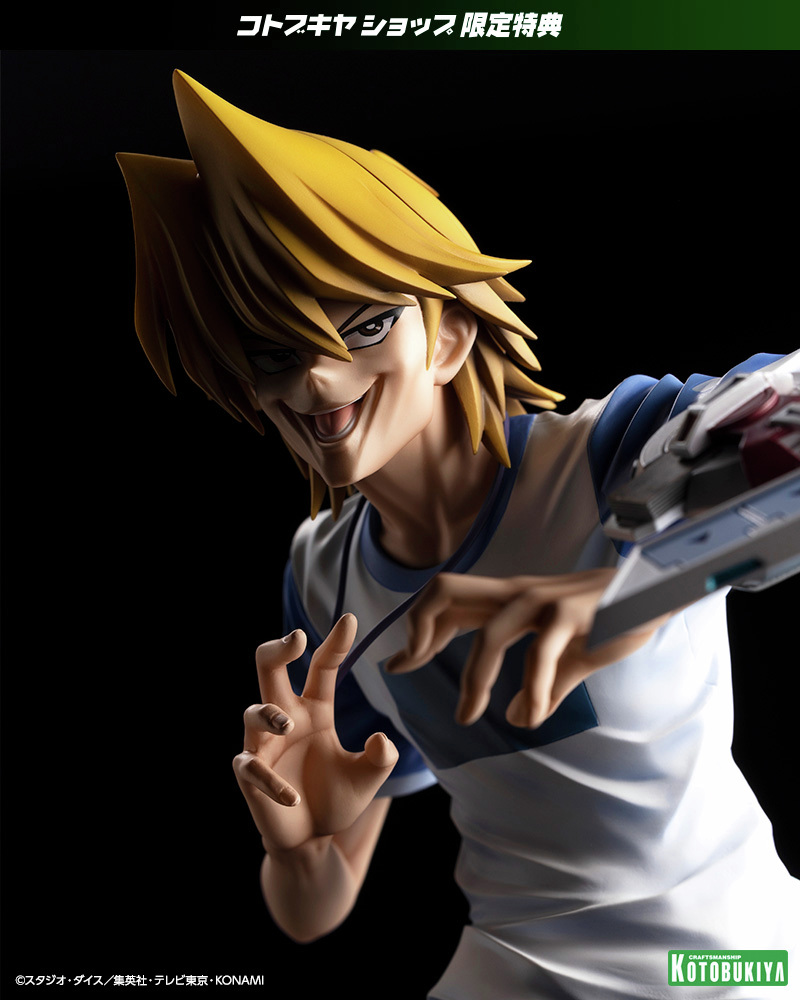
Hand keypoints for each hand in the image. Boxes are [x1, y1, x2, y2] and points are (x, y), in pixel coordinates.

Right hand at [233, 614, 397, 853]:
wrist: (313, 839)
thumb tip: (381, 740)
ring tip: (286, 724)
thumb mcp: (368, 777)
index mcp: (315, 710)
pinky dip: (270, 781)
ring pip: (253, 713)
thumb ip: (381, 758)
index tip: (350, 620)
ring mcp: (265, 745)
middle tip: (295, 638)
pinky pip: (251, 767)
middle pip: (270, 671)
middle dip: (277, 649)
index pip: (322, 668)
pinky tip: (292, 797)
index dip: (334, 644)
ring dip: (268, 714)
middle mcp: (287, 719)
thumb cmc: (337, 798)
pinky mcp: (252, 776)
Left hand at [385, 570, 668, 728]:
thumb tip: (517, 718)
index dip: (416, 631)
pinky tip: (533, 717)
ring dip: (474, 680)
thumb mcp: (566, 654)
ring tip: (468, 717)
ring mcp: (543, 601)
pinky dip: (532, 692)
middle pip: (446, 591)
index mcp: (509, 599)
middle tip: (408, 667)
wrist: (657, 594)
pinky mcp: (573, 615)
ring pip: (490, 635)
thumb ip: (539, 685)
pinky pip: (541, 655)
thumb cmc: (608, 620)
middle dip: (419, 628)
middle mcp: (517, 593)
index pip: (446, 601)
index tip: (397, 665)